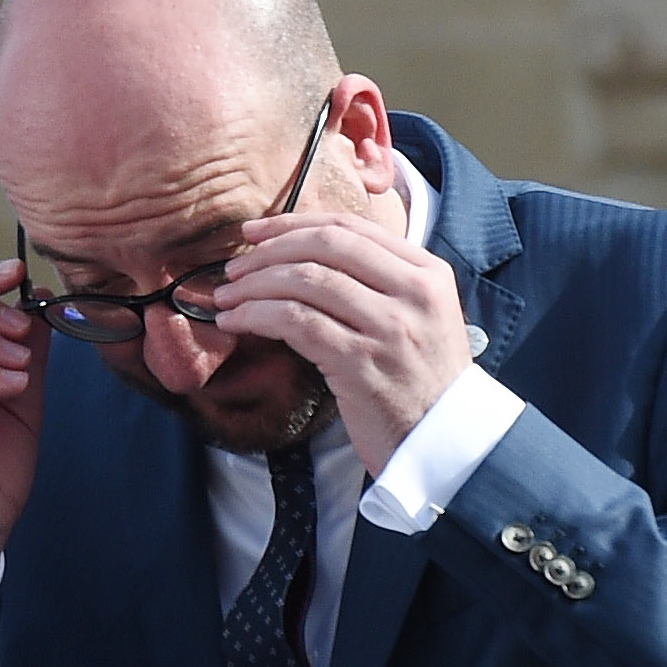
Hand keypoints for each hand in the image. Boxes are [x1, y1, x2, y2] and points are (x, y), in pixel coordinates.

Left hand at [213, 212, 470, 475]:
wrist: (441, 442)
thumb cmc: (417, 381)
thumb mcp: (416, 317)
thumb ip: (376, 282)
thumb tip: (298, 255)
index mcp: (427, 272)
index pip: (350, 226)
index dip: (291, 224)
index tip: (253, 231)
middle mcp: (413, 291)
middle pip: (325, 246)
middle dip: (267, 252)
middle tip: (233, 268)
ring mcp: (389, 326)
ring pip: (306, 281)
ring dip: (254, 285)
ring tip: (226, 297)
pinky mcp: (360, 362)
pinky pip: (296, 322)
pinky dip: (256, 316)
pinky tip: (234, 323)